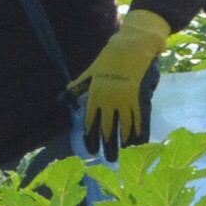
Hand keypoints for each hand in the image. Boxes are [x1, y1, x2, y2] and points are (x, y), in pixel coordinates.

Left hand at [78, 8, 169, 155]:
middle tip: (108, 160)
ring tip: (123, 156)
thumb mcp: (90, 73)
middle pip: (108, 128)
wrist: (132, 46)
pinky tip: (141, 144)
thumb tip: (61, 99)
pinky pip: (142, 119)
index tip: (90, 150)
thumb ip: (77, 88)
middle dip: (108, 145)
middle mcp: (110, 100)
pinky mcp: (143, 97)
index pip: (91, 121)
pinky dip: (141, 132)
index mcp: (96, 95)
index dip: (91, 137)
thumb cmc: (110, 59)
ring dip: (125, 143)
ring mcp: (127, 100)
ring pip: (126, 126)